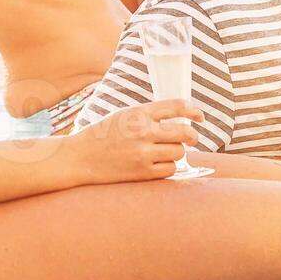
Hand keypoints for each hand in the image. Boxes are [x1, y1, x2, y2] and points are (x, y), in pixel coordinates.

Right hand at [67, 99, 203, 183]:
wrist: (80, 158)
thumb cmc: (103, 135)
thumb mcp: (124, 115)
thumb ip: (148, 115)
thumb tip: (180, 119)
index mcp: (138, 113)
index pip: (176, 106)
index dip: (193, 110)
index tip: (199, 116)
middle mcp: (143, 131)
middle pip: (184, 133)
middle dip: (192, 136)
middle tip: (191, 139)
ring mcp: (143, 153)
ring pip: (179, 152)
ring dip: (176, 152)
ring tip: (164, 152)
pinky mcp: (142, 173)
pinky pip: (170, 169)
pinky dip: (168, 167)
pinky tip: (158, 164)